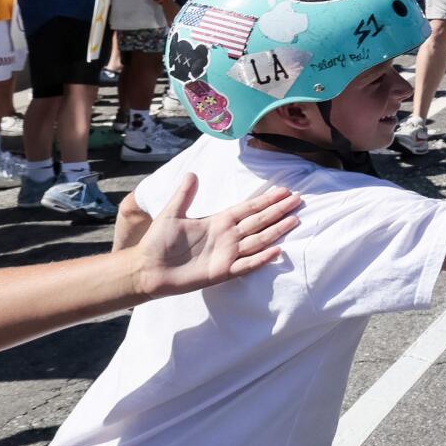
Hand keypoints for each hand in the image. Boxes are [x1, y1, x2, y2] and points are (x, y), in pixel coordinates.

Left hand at [128, 174, 301, 298]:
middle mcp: (227, 237)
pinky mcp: (221, 272)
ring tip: (294, 221)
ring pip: (258, 241)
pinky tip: (276, 251)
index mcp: (218, 222)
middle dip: (278, 211)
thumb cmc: (157, 242)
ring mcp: (226, 255)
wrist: (148, 268)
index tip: (284, 191)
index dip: (266, 200)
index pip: (248, 209)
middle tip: (298, 201)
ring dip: (276, 231)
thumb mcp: (171, 213)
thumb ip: (184, 195)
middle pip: (258, 222)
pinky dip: (261, 259)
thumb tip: (192, 173)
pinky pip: (245, 266)